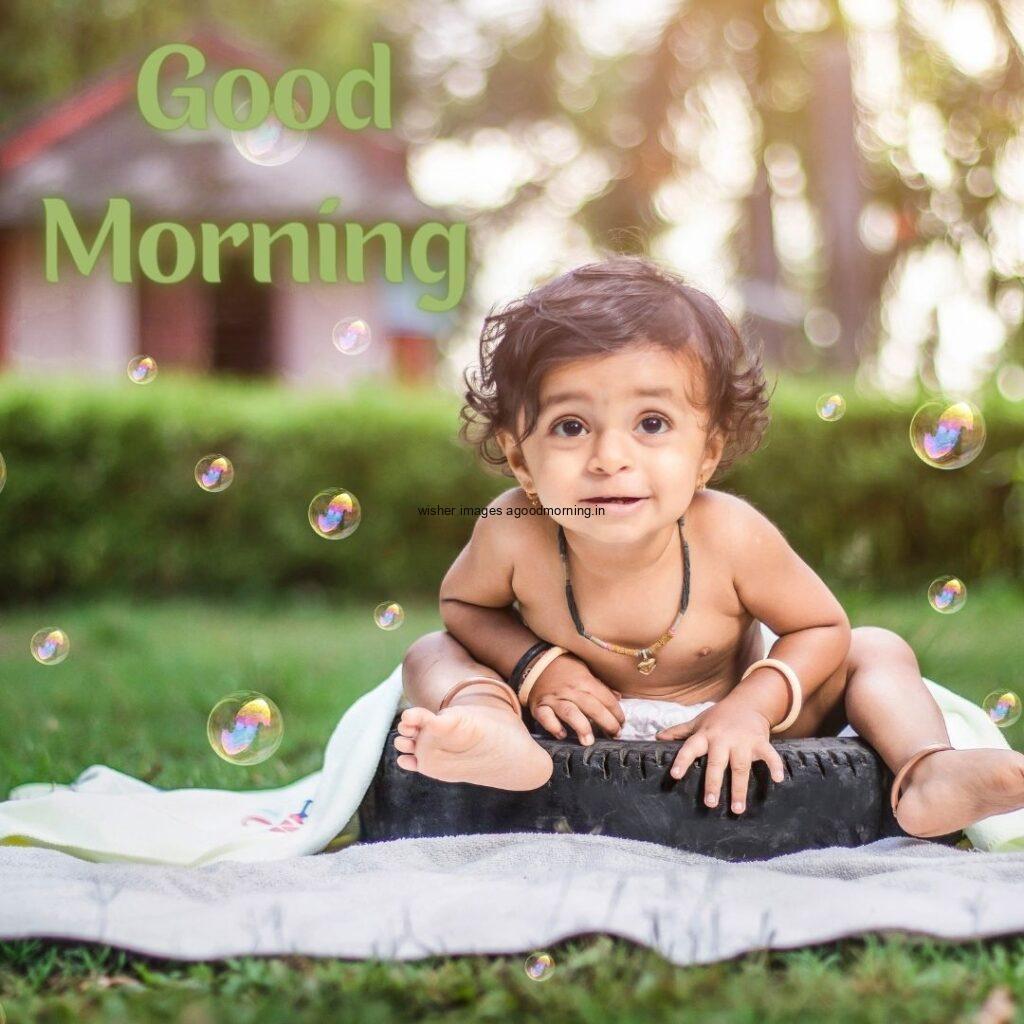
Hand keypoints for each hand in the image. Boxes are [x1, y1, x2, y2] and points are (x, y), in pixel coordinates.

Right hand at [527, 653, 624, 744]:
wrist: (537, 663)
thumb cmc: (565, 669)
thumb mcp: (585, 671)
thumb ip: (601, 686)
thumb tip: (618, 697)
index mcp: (584, 681)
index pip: (605, 698)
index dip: (616, 712)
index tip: (622, 722)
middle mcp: (570, 690)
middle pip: (591, 707)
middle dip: (606, 722)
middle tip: (615, 734)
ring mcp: (554, 699)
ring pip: (570, 712)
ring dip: (581, 727)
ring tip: (589, 741)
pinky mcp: (540, 706)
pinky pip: (546, 718)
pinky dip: (553, 727)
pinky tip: (562, 734)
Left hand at [655, 700, 784, 813]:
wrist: (747, 703)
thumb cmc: (719, 717)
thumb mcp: (698, 722)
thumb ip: (680, 731)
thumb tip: (657, 738)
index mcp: (705, 735)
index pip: (690, 748)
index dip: (682, 760)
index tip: (675, 775)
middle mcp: (723, 739)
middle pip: (717, 763)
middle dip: (713, 783)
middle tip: (710, 804)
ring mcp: (742, 741)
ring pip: (740, 766)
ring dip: (739, 788)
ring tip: (737, 809)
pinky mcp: (760, 742)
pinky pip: (769, 755)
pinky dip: (775, 765)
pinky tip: (778, 779)